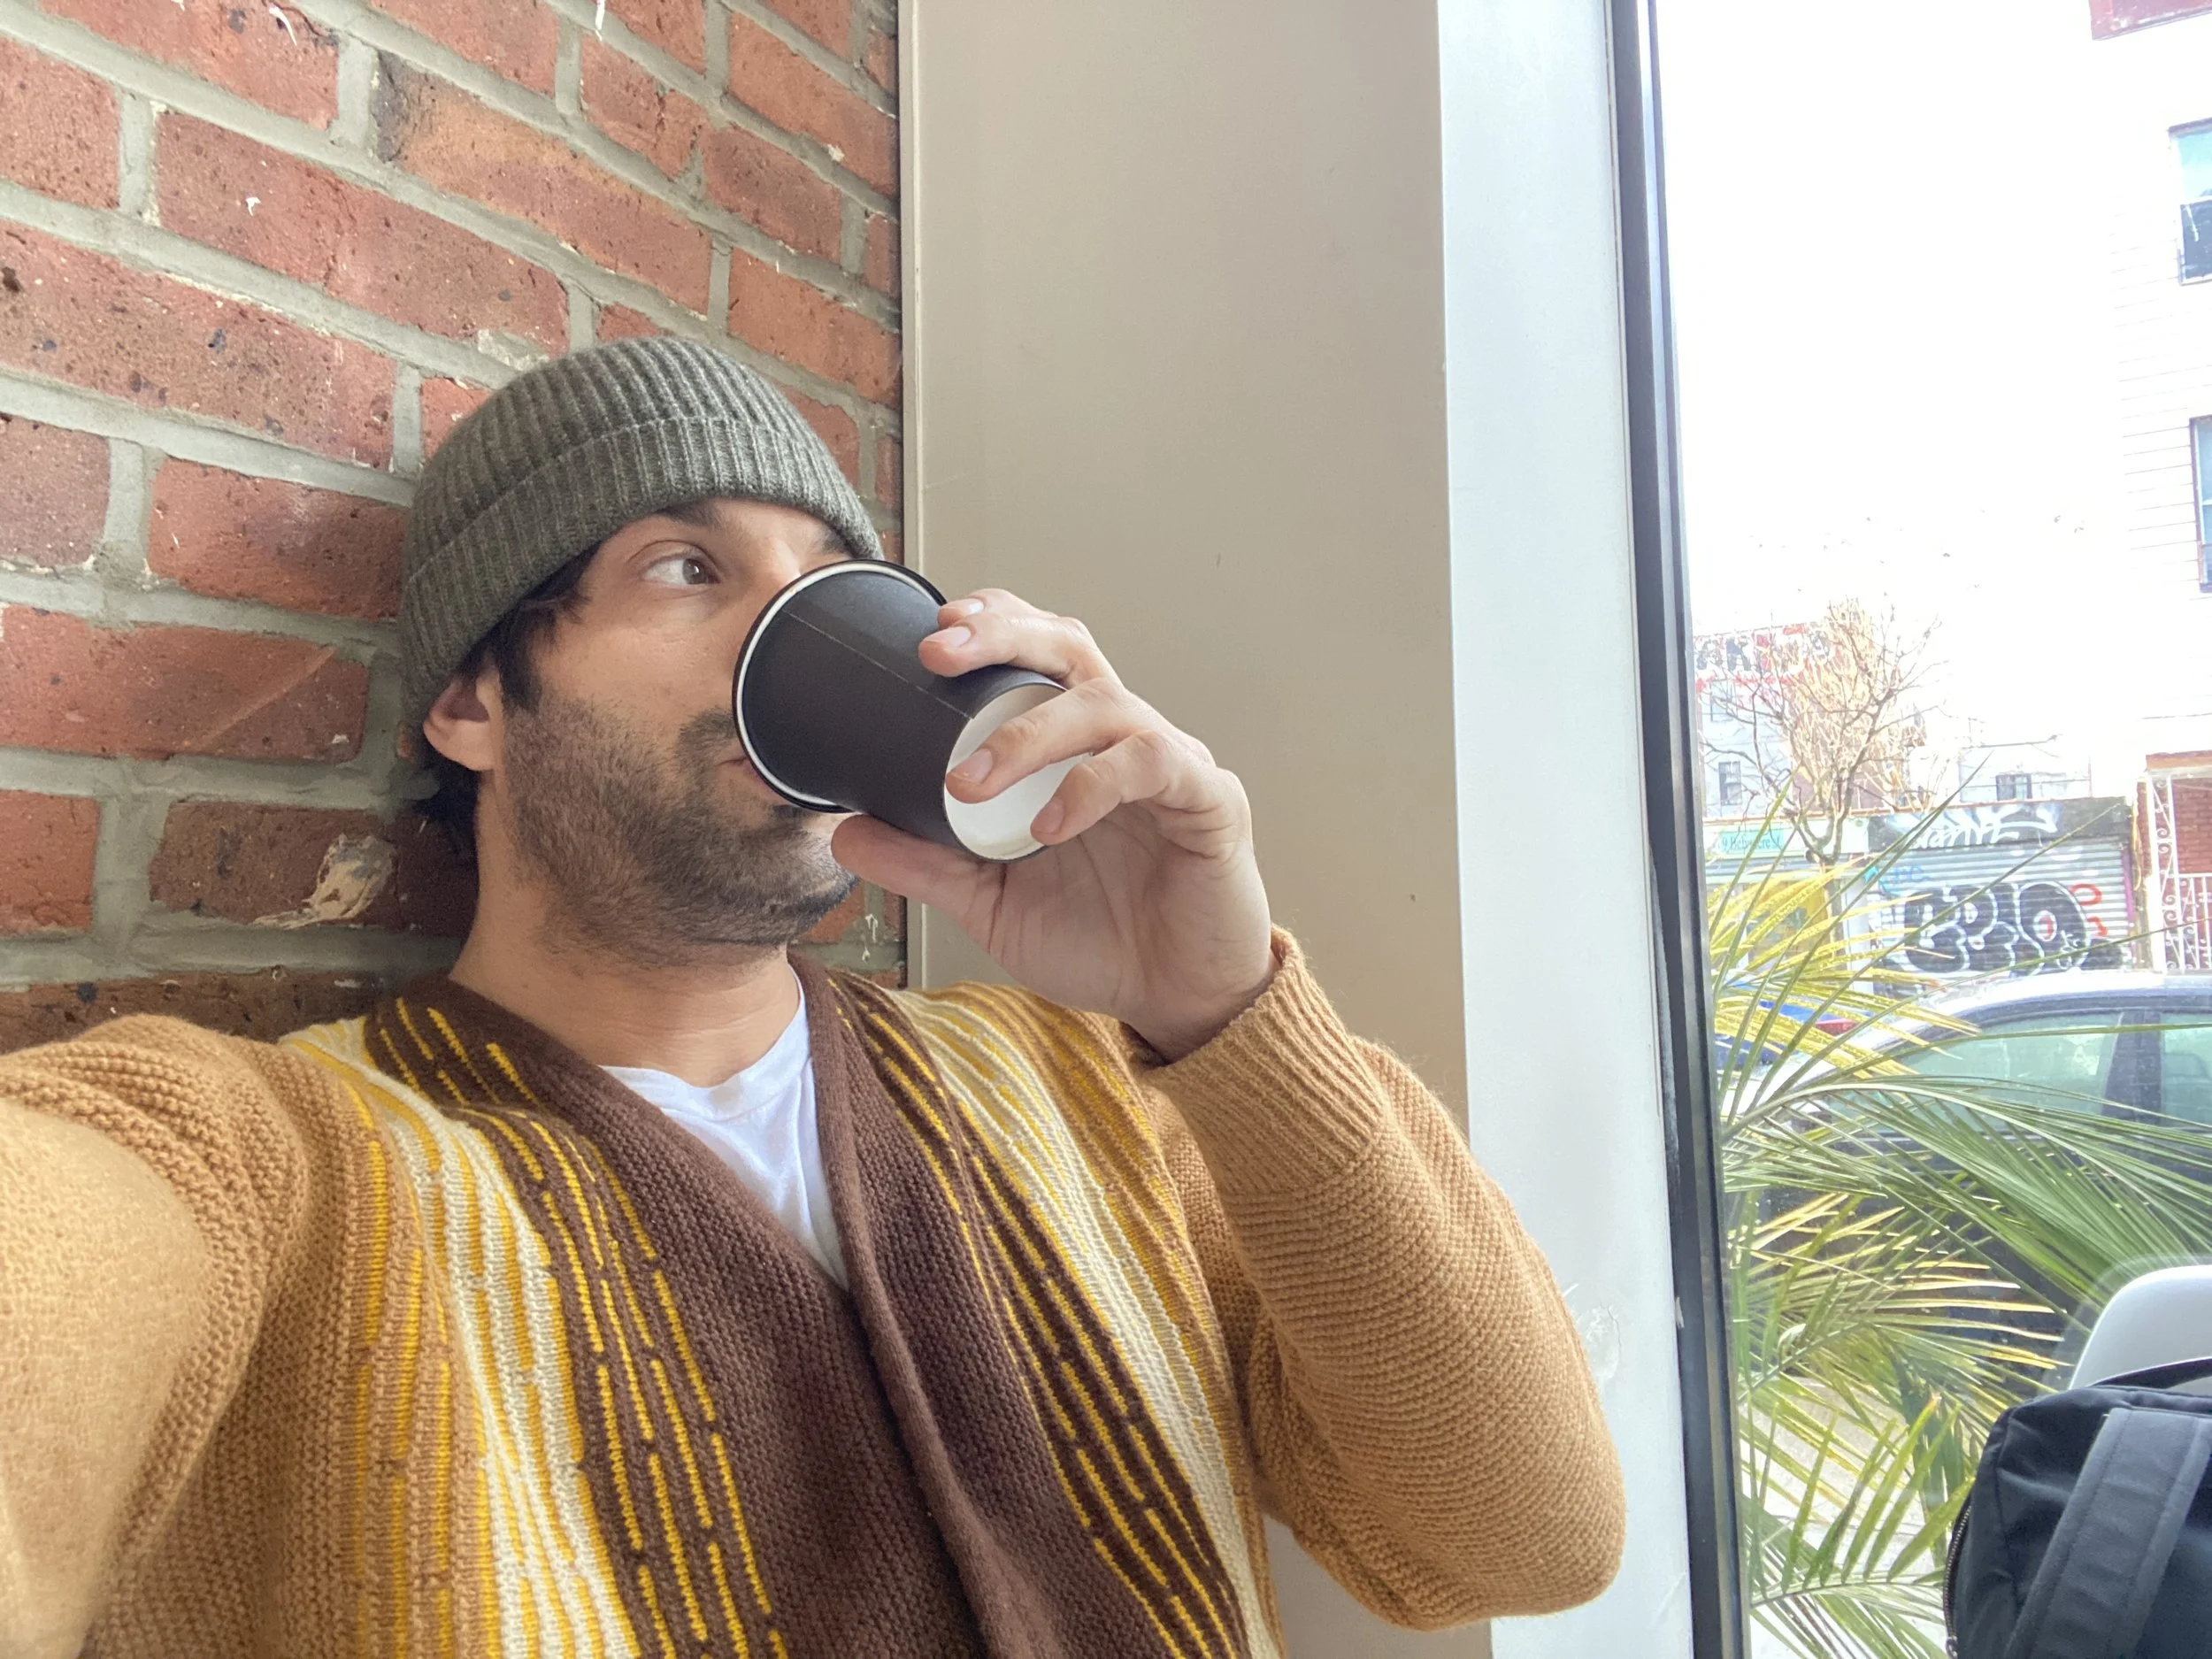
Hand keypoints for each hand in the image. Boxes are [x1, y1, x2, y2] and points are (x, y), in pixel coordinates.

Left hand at [829, 589, 1273, 1059]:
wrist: (1176, 1001)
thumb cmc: (1099, 940)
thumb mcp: (992, 903)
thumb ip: (927, 864)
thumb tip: (845, 830)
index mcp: (1074, 747)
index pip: (1037, 653)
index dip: (992, 625)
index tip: (932, 634)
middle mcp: (1121, 737)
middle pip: (1069, 646)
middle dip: (1002, 636)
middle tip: (936, 655)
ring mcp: (1171, 762)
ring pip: (1103, 702)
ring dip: (1026, 734)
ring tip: (968, 783)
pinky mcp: (1211, 800)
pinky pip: (1153, 763)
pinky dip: (1093, 785)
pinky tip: (1052, 824)